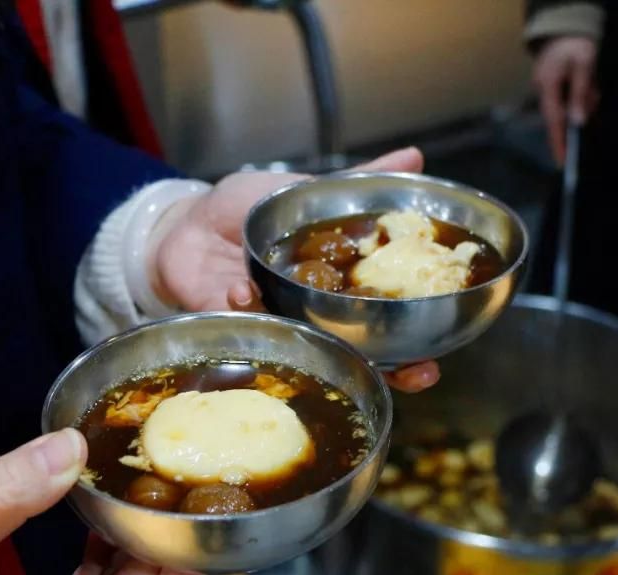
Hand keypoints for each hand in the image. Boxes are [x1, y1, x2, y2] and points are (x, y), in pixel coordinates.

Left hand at [152, 147, 439, 392]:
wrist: (183, 225)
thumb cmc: (243, 210)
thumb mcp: (305, 189)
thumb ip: (358, 181)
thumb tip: (414, 156)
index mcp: (334, 286)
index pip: (382, 322)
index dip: (412, 345)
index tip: (435, 358)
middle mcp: (311, 315)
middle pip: (359, 354)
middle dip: (389, 371)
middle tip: (412, 375)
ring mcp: (276, 324)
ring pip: (310, 354)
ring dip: (312, 349)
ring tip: (315, 337)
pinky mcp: (235, 328)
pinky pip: (248, 328)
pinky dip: (246, 308)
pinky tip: (239, 289)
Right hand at [532, 36, 598, 163]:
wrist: (562, 27)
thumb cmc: (574, 44)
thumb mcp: (584, 65)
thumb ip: (581, 93)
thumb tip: (579, 122)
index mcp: (547, 87)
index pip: (553, 122)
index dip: (558, 143)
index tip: (562, 163)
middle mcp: (543, 92)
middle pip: (562, 116)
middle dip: (579, 114)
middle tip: (592, 95)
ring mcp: (546, 89)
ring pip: (567, 107)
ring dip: (584, 101)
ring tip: (592, 82)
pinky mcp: (552, 87)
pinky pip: (568, 99)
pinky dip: (581, 95)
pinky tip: (588, 83)